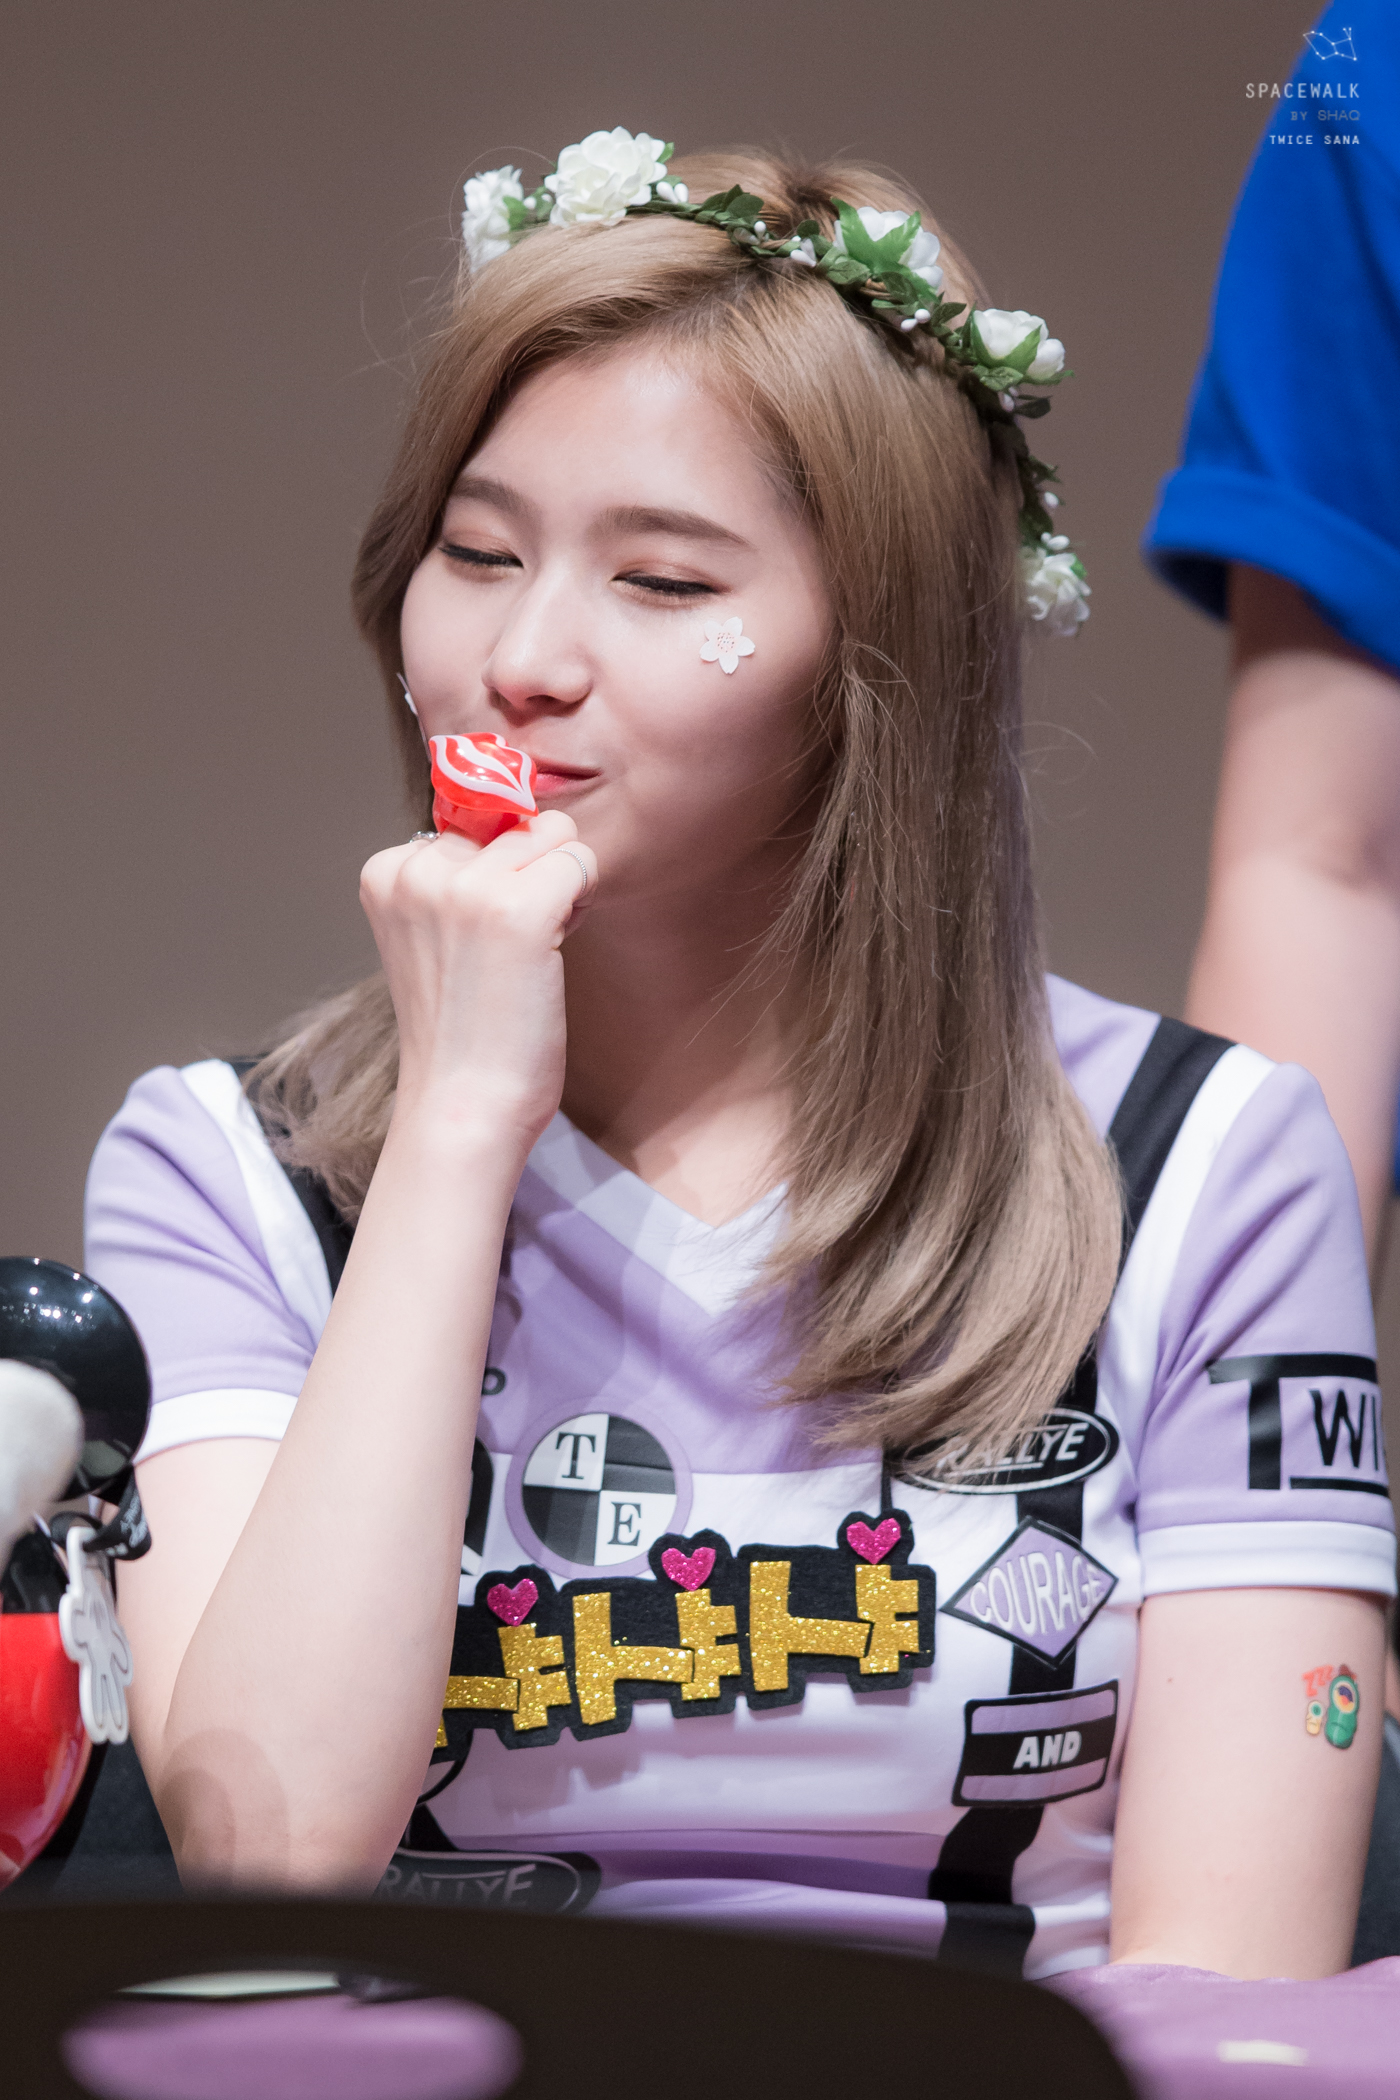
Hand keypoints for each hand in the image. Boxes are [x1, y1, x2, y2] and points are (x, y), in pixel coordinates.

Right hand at [359, 811, 596, 1158]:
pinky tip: (558, 949)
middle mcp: (418, 869)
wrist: (462, 1107)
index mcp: (386, 872)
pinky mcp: (519, 910)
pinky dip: (584, 900)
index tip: (487, 933)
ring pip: (555, 834)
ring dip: (563, 882)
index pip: (473, 820)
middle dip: (535, 870)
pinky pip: (581, 861)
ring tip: (537, 947)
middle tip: (518, 944)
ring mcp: (466, 887)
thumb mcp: (433, 937)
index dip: (499, 871)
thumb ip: (457, 879)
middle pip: (518, 821)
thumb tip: (529, 819)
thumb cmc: (461, 1033)